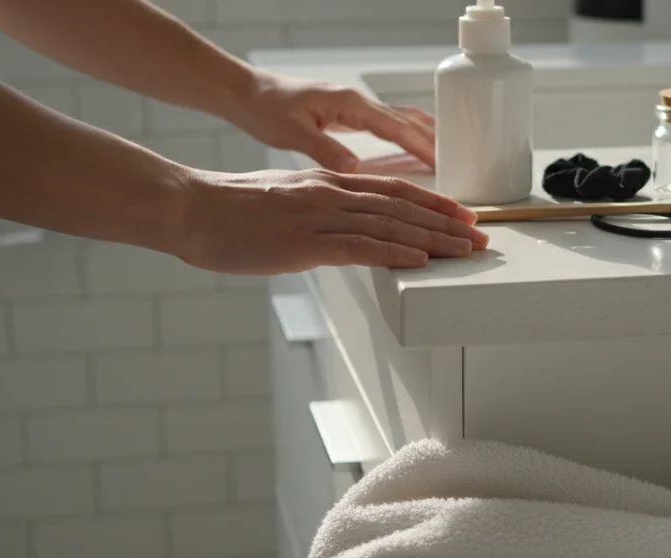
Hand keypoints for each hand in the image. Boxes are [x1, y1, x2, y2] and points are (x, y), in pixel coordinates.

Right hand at [173, 168, 488, 272]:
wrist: (190, 208)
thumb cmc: (231, 210)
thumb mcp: (285, 201)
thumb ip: (319, 212)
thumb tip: (342, 231)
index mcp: (327, 183)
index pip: (393, 190)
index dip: (432, 203)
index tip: (461, 214)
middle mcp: (330, 194)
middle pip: (402, 206)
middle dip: (445, 223)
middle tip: (480, 235)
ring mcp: (318, 217)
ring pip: (389, 225)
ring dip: (432, 239)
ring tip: (464, 250)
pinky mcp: (303, 243)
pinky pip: (358, 247)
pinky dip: (394, 253)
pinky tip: (420, 260)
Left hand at [229, 71, 434, 172]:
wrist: (248, 93)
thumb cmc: (265, 109)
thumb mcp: (291, 133)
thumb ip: (324, 149)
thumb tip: (355, 168)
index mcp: (349, 104)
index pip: (396, 127)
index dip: (422, 146)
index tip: (444, 164)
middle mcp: (358, 102)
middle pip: (409, 121)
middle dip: (437, 141)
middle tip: (462, 165)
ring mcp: (357, 106)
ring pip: (404, 119)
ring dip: (429, 136)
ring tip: (453, 156)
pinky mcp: (352, 114)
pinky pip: (391, 124)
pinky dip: (411, 134)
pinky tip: (420, 146)